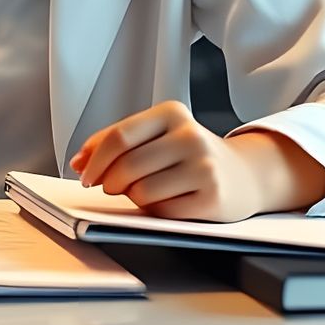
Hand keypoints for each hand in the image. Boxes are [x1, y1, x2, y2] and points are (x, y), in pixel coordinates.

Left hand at [68, 100, 264, 222]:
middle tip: (111, 187)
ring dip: (133, 197)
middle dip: (110, 182)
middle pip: (127, 166)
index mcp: (172, 112)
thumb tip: (78, 161)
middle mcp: (190, 136)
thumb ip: (118, 142)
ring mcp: (204, 166)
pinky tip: (167, 200)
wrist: (246, 174)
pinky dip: (155, 210)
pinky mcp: (212, 197)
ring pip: (142, 191)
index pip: (119, 136)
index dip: (94, 159)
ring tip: (145, 191)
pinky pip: (162, 211)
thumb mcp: (158, 135)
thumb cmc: (191, 154)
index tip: (84, 174)